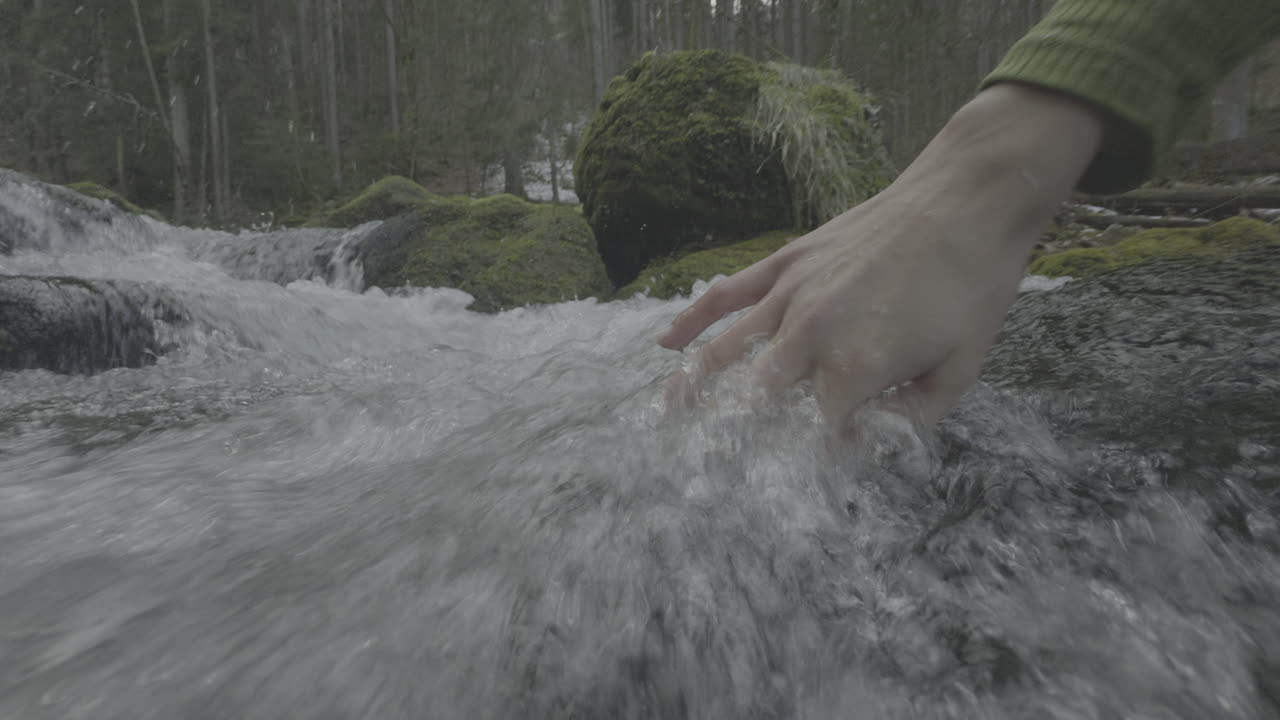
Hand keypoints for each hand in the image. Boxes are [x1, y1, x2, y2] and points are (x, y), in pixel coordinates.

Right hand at [656, 83, 1104, 428]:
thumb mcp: (962, 368)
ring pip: (726, 348)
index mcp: (854, 368)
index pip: (818, 432)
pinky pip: (728, 294)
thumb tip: (874, 436)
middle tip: (705, 470)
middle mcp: (810, 334)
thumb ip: (914, 417)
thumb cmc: (972, 284)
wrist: (967, 200)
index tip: (818, 467)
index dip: (818, 455)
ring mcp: (791, 294)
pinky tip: (666, 342)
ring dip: (690, 386)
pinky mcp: (786, 262)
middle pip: (754, 399)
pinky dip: (693, 319)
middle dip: (729, 439)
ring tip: (662, 415)